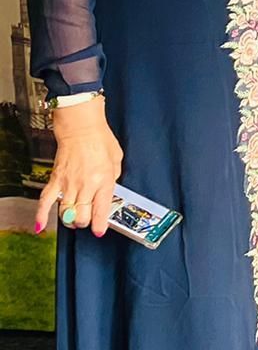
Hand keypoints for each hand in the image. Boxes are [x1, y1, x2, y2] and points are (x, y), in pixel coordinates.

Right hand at [36, 100, 122, 236]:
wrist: (81, 128)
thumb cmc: (101, 140)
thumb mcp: (116, 159)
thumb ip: (113, 177)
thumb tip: (108, 191)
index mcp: (103, 180)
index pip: (101, 210)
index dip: (100, 225)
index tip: (99, 231)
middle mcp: (85, 185)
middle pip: (81, 217)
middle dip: (84, 223)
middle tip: (86, 220)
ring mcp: (68, 184)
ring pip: (66, 214)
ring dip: (69, 220)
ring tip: (73, 219)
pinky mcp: (55, 180)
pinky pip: (45, 202)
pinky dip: (41, 215)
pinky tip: (40, 226)